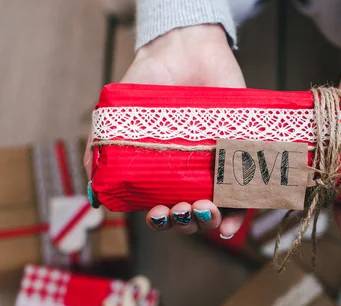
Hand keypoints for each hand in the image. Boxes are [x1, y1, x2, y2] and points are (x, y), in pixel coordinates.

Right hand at [84, 25, 247, 236]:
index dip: (160, 221)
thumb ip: (98, 151)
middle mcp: (191, 173)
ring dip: (210, 220)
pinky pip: (247, 188)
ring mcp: (217, 164)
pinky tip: (229, 222)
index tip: (157, 213)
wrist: (183, 48)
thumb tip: (93, 194)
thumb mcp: (115, 116)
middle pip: (191, 215)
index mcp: (162, 172)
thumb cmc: (147, 82)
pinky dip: (240, 211)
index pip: (163, 209)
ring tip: (203, 210)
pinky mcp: (242, 151)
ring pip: (218, 208)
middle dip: (185, 222)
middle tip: (181, 210)